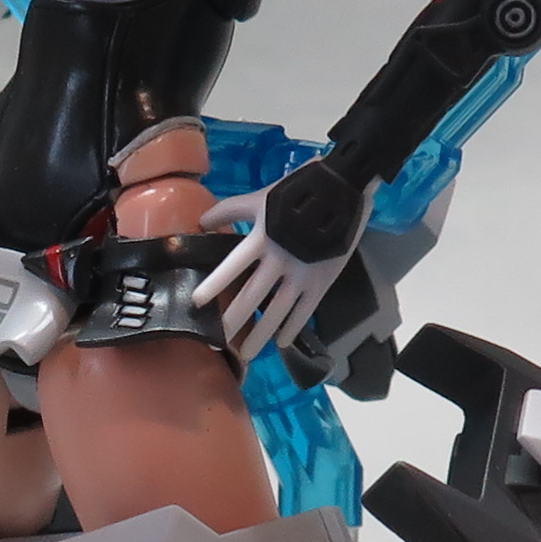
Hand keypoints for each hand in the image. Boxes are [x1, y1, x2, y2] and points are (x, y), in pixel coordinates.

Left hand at [198, 163, 368, 364]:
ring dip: (260, 334)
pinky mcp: (323, 280)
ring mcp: (303, 273)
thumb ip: (231, 210)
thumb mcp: (261, 197)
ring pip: (278, 311)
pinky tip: (281, 342)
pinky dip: (293, 327)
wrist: (343, 188)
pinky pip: (306, 310)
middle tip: (217, 341)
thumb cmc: (298, 190)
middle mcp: (280, 260)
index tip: (197, 303)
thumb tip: (201, 222)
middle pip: (252, 296)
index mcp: (262, 238)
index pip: (232, 266)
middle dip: (233, 320)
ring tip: (246, 354)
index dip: (214, 284)